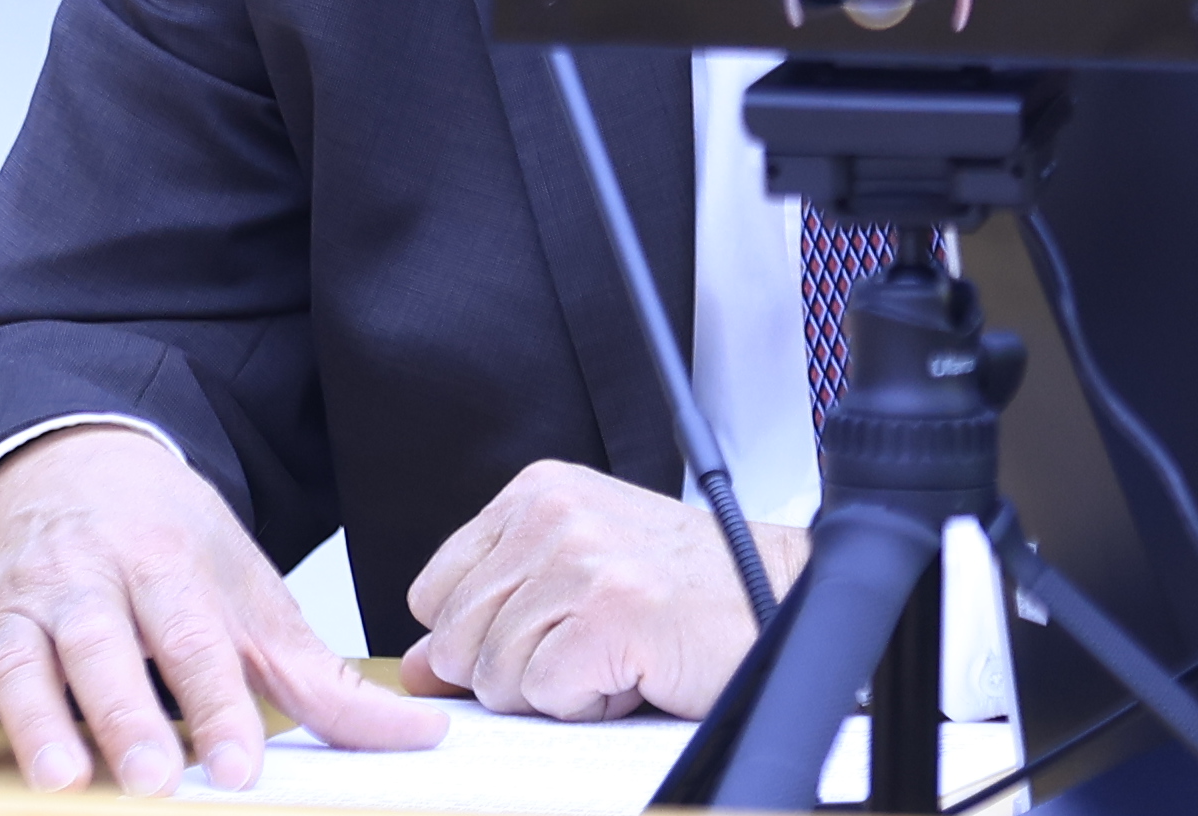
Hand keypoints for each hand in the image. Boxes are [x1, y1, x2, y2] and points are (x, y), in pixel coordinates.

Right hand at [0, 425, 446, 791]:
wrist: (84, 468)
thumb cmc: (175, 546)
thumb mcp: (251, 594)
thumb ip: (322, 678)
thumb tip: (422, 738)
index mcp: (167, 560)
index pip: (196, 636)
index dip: (220, 702)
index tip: (243, 762)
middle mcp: (90, 576)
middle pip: (106, 645)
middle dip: (127, 713)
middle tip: (153, 779)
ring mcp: (24, 599)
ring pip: (26, 659)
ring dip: (38, 721)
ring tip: (61, 781)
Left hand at [399, 460, 809, 720]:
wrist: (778, 598)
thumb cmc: (684, 591)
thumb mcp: (573, 581)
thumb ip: (491, 613)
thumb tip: (419, 666)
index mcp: (536, 493)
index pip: (433, 591)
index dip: (477, 636)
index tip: (539, 634)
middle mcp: (552, 515)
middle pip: (456, 639)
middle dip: (514, 671)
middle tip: (586, 648)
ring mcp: (582, 560)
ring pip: (495, 673)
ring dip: (556, 690)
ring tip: (615, 654)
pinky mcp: (610, 612)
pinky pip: (545, 693)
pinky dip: (589, 703)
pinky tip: (632, 670)